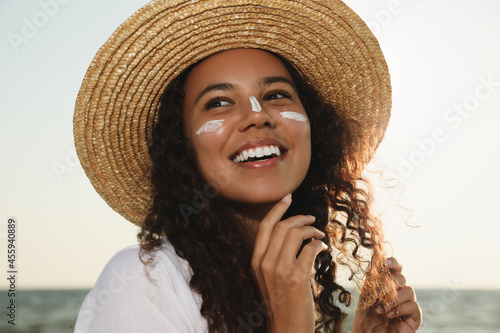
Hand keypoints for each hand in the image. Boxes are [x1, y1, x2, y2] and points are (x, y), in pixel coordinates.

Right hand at [251, 194, 327, 332]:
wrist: (287, 328)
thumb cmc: (281, 302)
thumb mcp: (267, 277)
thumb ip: (272, 256)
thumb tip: (290, 233)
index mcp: (256, 261)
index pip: (264, 227)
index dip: (276, 209)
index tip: (288, 197)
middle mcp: (265, 263)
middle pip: (283, 227)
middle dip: (300, 218)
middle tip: (312, 219)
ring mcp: (280, 270)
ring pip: (296, 234)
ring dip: (311, 230)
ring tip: (319, 234)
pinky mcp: (297, 278)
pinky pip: (310, 249)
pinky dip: (318, 244)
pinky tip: (321, 248)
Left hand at [353, 258, 421, 332]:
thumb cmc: (366, 319)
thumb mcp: (365, 296)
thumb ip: (371, 280)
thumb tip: (376, 262)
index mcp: (388, 285)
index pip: (396, 268)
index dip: (393, 263)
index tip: (385, 263)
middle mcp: (400, 292)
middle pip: (402, 278)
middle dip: (388, 285)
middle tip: (377, 296)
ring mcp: (409, 304)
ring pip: (409, 290)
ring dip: (393, 299)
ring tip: (381, 310)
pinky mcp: (415, 317)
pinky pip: (414, 306)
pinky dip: (400, 308)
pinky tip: (390, 315)